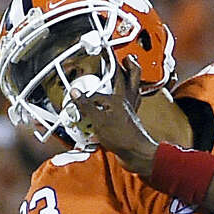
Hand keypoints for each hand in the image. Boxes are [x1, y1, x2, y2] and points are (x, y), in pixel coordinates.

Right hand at [66, 55, 158, 174]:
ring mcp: (130, 113)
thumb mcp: (98, 121)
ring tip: (127, 72)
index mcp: (119, 99)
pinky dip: (125, 101)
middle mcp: (127, 103)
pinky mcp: (130, 123)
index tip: (79, 84)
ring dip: (130, 81)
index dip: (90, 85)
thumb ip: (86, 105)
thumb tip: (76, 93)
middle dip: (129, 67)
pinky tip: (118, 103)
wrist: (138, 156)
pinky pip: (129, 107)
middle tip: (126, 57)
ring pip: (133, 91)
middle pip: (131, 79)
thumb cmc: (123, 138)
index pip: (101, 88)